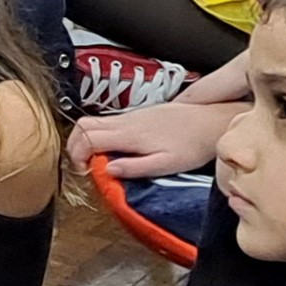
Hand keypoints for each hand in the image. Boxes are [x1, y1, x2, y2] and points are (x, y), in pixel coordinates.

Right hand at [70, 94, 228, 185]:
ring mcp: (130, 116)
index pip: (87, 137)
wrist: (211, 121)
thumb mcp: (166, 165)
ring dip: (86, 141)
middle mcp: (125, 121)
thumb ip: (135, 168)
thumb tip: (106, 170)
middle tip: (83, 166)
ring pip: (93, 121)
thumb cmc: (192, 147)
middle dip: (74, 145)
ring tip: (96, 161)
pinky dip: (99, 136)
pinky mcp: (137, 115)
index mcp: (129, 134)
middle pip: (83, 125)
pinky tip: (113, 151)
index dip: (76, 154)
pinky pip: (107, 122)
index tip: (84, 171)